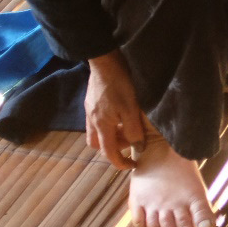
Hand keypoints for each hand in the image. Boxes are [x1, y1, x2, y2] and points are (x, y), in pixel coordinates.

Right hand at [86, 50, 145, 170]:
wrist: (105, 62)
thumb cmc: (120, 84)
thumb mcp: (131, 109)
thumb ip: (134, 130)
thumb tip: (138, 148)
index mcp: (101, 125)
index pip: (108, 153)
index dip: (120, 163)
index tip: (133, 165)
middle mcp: (92, 120)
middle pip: (99, 144)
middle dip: (114, 148)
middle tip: (131, 140)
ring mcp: (89, 110)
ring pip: (97, 132)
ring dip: (111, 135)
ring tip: (128, 126)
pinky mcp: (90, 101)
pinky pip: (97, 120)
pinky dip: (108, 124)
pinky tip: (120, 114)